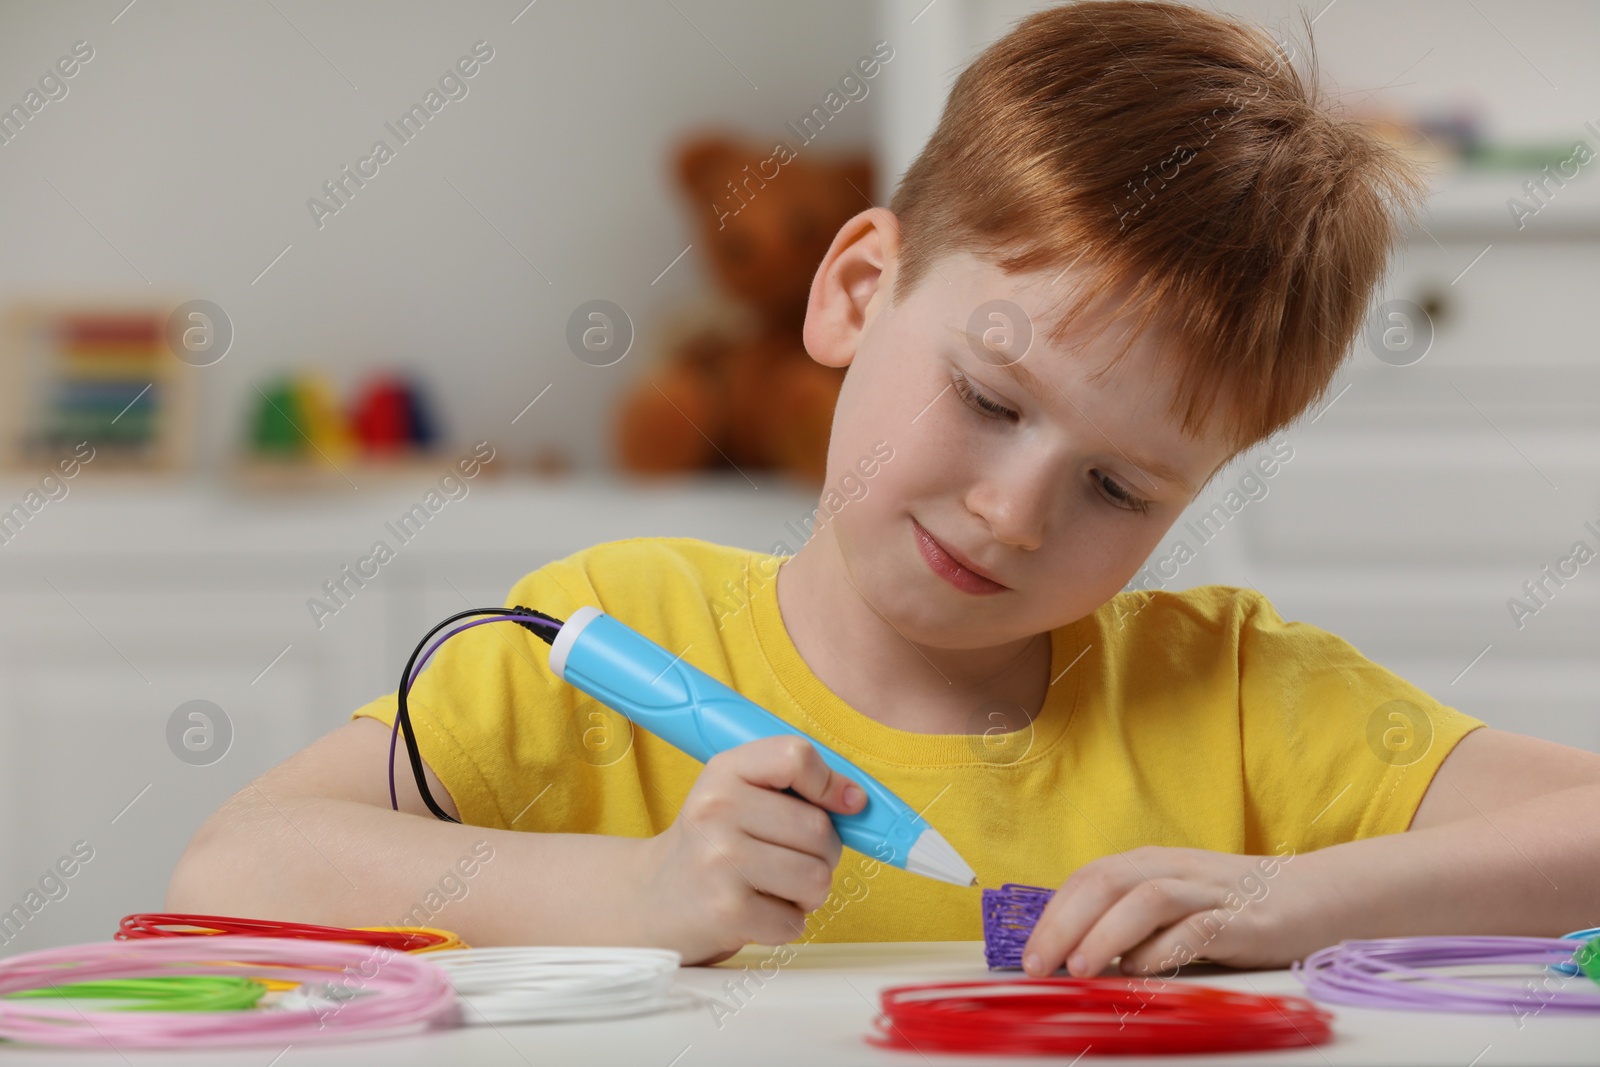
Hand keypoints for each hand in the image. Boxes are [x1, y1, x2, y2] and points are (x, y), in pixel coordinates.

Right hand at [634, 735, 865, 966]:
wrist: (651, 898)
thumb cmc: (715, 844)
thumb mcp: (740, 794)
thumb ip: (797, 787)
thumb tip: (858, 801)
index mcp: (725, 770)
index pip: (795, 756)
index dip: (830, 783)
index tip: (843, 804)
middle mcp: (717, 809)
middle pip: (819, 829)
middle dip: (823, 853)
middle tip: (791, 858)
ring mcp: (719, 861)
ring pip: (816, 878)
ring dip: (807, 892)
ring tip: (775, 887)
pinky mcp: (725, 910)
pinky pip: (794, 921)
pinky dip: (785, 923)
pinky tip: (756, 911)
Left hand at [1020, 845, 1324, 977]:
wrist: (1314, 896)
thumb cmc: (1233, 907)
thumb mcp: (1173, 906)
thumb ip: (1129, 924)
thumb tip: (1075, 957)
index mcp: (1149, 864)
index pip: (1087, 879)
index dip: (1052, 915)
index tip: (1028, 954)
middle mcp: (1173, 869)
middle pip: (1105, 883)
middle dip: (1064, 924)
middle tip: (1039, 965)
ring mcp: (1208, 891)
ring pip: (1145, 899)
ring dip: (1106, 933)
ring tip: (1080, 968)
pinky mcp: (1242, 919)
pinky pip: (1197, 928)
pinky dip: (1164, 949)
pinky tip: (1142, 971)